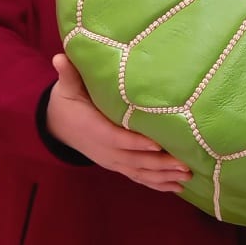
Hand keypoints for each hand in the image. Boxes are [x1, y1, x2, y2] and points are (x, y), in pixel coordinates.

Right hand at [46, 54, 191, 192]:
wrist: (58, 125)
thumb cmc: (68, 102)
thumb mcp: (66, 87)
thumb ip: (68, 74)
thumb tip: (60, 57)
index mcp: (94, 129)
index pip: (116, 138)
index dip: (136, 143)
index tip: (157, 144)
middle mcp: (105, 150)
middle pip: (134, 160)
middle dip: (160, 164)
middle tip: (185, 165)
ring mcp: (112, 161)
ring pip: (139, 172)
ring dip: (164, 176)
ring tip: (187, 177)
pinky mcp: (117, 165)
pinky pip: (138, 177)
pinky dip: (157, 184)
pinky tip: (176, 188)